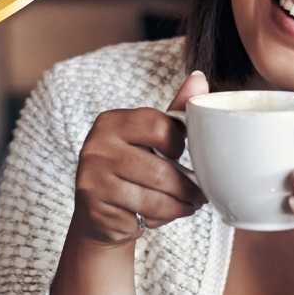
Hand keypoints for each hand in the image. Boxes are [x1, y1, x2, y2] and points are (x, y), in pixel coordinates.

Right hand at [69, 70, 208, 247]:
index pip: (159, 125)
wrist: (101, 217)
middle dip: (187, 184)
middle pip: (161, 166)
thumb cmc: (132, 173)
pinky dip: (166, 216)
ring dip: (181, 202)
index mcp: (111, 121)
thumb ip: (175, 111)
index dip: (179, 143)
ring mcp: (93, 175)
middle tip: (200, 192)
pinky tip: (168, 214)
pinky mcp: (95, 203)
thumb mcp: (151, 140)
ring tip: (190, 203)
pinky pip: (146, 211)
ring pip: (156, 192)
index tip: (183, 155)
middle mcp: (97, 144)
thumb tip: (199, 77)